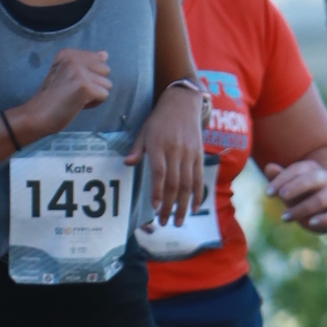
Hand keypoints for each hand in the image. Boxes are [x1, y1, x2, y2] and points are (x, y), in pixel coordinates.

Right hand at [13, 47, 111, 141]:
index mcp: (67, 53)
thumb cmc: (52, 97)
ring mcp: (79, 72)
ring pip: (107, 84)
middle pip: (105, 69)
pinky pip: (104, 95)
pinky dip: (95, 103)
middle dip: (96, 83)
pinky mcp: (85, 87)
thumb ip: (86, 63)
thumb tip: (105, 54)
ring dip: (95, 94)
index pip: (97, 58)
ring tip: (77, 98)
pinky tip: (79, 104)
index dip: (90, 74)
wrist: (38, 114)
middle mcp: (73, 58)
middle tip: (76, 91)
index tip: (72, 83)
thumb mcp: (67, 73)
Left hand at [126, 86, 209, 226]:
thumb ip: (137, 149)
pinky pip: (199, 178)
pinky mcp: (199, 155)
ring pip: (188, 184)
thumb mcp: (144, 130)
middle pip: (174, 183)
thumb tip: (127, 164)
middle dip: (170, 205)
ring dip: (183, 205)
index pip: (159, 172)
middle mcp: (175, 150)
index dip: (157, 191)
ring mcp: (189, 154)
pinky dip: (198, 195)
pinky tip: (194, 208)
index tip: (155, 208)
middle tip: (165, 222)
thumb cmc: (159, 119)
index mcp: (159, 145)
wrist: (183, 103)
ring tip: (178, 221)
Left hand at [265, 153, 326, 231]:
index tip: (268, 193)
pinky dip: (324, 219)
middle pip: (312, 179)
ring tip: (284, 217)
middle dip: (296, 187)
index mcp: (311, 169)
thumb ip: (280, 177)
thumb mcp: (291, 184)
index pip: (297, 170)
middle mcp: (324, 179)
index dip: (282, 180)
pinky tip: (311, 223)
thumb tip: (269, 167)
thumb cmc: (305, 192)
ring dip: (302, 208)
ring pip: (321, 199)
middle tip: (281, 196)